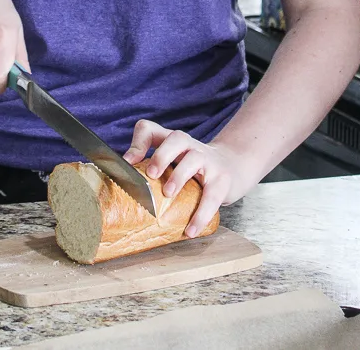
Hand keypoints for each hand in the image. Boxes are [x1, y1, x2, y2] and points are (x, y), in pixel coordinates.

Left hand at [123, 120, 256, 236]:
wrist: (234, 166)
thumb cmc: (194, 168)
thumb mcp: (173, 163)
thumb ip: (151, 169)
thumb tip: (125, 185)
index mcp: (172, 142)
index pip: (150, 130)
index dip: (138, 143)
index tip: (127, 163)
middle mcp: (190, 146)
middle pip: (176, 138)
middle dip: (162, 154)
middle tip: (151, 174)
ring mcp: (208, 160)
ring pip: (194, 159)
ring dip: (179, 176)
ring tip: (168, 194)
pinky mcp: (223, 180)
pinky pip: (213, 195)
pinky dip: (201, 213)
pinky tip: (191, 229)